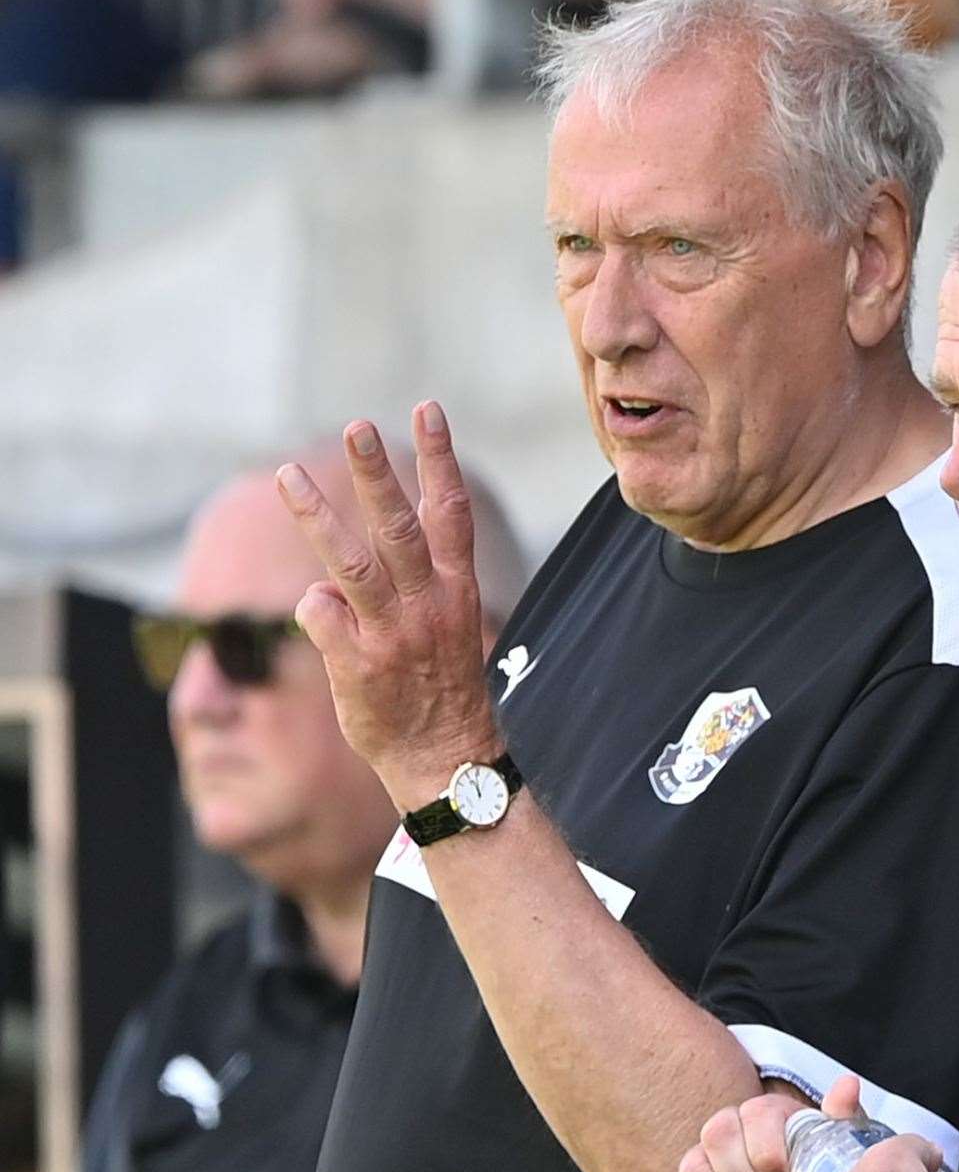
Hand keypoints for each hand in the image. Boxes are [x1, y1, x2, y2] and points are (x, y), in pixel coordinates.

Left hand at [277, 403, 499, 806]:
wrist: (444, 760)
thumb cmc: (442, 689)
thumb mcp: (450, 625)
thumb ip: (421, 579)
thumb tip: (371, 535)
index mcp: (457, 593)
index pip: (451, 514)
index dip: (440, 459)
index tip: (428, 410)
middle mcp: (428, 607)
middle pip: (399, 527)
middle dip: (377, 473)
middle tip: (358, 426)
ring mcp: (391, 635)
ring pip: (348, 563)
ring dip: (317, 515)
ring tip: (287, 475)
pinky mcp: (356, 664)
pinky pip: (317, 614)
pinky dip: (313, 611)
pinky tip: (328, 626)